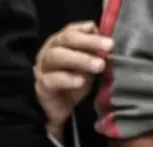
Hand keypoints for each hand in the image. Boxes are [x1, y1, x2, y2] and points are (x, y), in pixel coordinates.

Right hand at [34, 21, 113, 136]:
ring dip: (80, 59)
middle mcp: (50, 50)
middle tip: (109, 47)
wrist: (58, 109)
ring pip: (57, 56)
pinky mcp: (43, 85)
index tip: (108, 38)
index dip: (89, 31)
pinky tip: (81, 81)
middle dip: (89, 41)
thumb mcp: (88, 67)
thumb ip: (96, 54)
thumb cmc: (74, 83)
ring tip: (99, 66)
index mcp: (61, 43)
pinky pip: (53, 79)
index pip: (72, 30)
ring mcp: (44, 67)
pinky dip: (67, 79)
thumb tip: (109, 44)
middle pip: (66, 39)